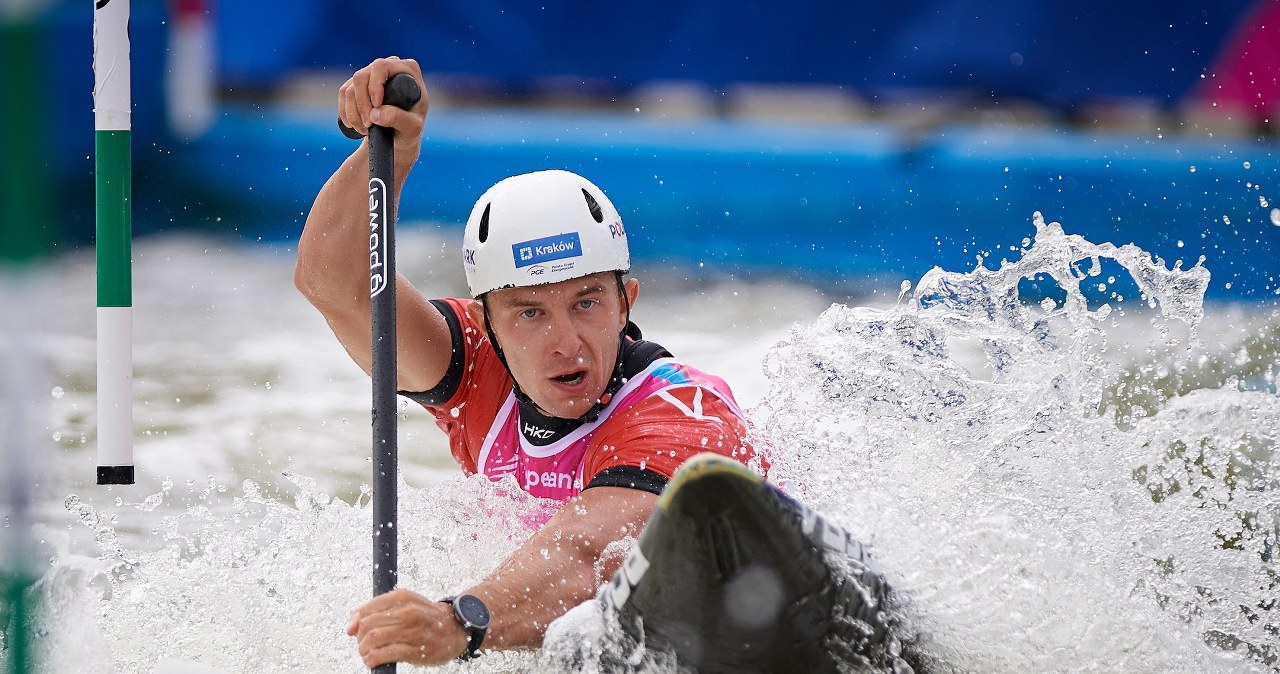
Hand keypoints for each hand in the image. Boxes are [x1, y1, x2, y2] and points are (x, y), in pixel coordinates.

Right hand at [338, 56, 428, 158]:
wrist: (401, 135)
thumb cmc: (411, 129)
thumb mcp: (413, 128)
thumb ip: (399, 119)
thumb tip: (375, 114)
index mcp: (407, 69)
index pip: (381, 67)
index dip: (374, 86)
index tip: (376, 106)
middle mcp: (388, 66)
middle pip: (361, 77)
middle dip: (361, 103)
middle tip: (368, 124)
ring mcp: (371, 74)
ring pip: (349, 88)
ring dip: (353, 112)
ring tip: (365, 128)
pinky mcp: (358, 84)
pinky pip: (343, 94)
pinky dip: (345, 112)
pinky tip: (354, 124)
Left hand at [346, 588, 467, 667]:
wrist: (456, 628)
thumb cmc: (426, 616)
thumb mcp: (405, 604)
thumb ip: (378, 610)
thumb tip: (351, 625)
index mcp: (403, 597)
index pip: (367, 608)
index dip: (356, 622)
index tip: (353, 631)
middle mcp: (407, 611)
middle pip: (368, 625)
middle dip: (360, 638)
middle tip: (362, 644)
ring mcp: (412, 631)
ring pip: (374, 639)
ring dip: (364, 650)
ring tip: (367, 654)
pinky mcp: (416, 649)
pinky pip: (386, 654)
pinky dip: (374, 659)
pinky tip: (373, 661)